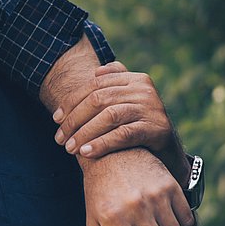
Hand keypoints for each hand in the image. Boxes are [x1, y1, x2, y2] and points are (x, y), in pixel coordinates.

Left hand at [54, 62, 187, 182]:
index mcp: (135, 78)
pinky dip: (102, 143)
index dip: (72, 101)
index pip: (95, 85)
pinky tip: (87, 153)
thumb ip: (113, 86)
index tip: (56, 119)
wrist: (168, 152)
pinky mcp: (158, 129)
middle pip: (99, 99)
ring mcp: (153, 108)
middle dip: (75, 119)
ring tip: (70, 148)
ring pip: (109, 116)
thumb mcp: (127, 103)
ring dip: (85, 133)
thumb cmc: (139, 127)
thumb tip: (95, 72)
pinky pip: (123, 134)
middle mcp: (145, 89)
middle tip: (60, 139)